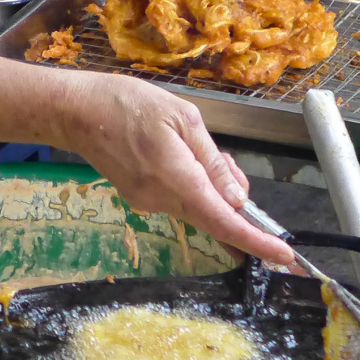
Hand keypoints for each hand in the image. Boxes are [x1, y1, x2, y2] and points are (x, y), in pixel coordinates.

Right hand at [60, 74, 294, 265]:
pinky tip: (179, 154)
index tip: (284, 255)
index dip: (257, 241)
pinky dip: (192, 184)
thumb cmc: (127, 104)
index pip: (224, 222)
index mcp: (177, 179)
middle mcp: (162, 201)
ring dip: (211, 187)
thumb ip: (211, 161)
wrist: (76, 112)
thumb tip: (237, 199)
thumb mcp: (181, 118)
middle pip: (214, 215)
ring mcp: (148, 203)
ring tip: (196, 146)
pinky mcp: (139, 198)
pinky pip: (179, 199)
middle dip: (233, 199)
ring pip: (197, 206)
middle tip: (228, 161)